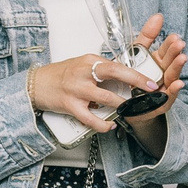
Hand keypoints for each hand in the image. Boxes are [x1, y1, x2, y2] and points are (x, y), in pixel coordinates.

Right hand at [25, 35, 161, 134]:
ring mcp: (76, 89)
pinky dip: (102, 124)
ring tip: (129, 109)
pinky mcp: (70, 105)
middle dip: (136, 82)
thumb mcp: (83, 65)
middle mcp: (83, 73)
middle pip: (114, 74)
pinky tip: (110, 125)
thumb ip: (103, 70)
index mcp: (90, 61)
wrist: (35, 84)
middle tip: (149, 92)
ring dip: (122, 106)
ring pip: (106, 98)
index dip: (137, 75)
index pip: (118, 65)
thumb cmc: (61, 75)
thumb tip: (127, 77)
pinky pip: (90, 118)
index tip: (152, 82)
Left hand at [114, 26, 185, 125]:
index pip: (167, 52)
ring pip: (172, 77)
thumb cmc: (132, 80)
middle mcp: (163, 75)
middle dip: (175, 53)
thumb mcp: (136, 54)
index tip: (175, 37)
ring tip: (182, 58)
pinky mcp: (160, 103)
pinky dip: (174, 90)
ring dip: (178, 68)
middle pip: (171, 63)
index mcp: (158, 63)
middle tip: (179, 44)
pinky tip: (178, 83)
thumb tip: (158, 16)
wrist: (125, 104)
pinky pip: (168, 97)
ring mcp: (163, 89)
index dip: (170, 44)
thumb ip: (148, 35)